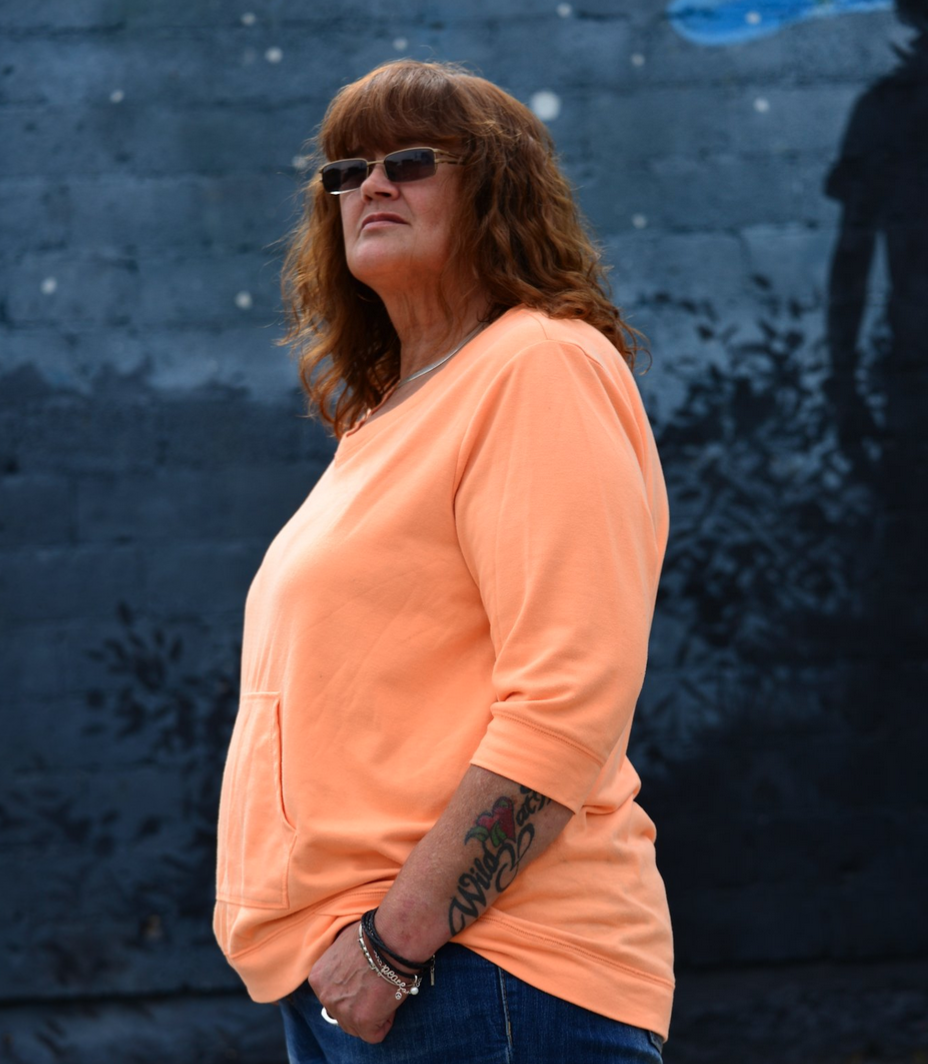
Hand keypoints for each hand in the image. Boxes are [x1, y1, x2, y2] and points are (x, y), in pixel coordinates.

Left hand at [307, 922, 403, 1042]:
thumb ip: (338, 965)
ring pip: (357, 1027)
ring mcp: (342, 1011)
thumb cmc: (373, 936)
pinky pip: (374, 1034)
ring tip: (385, 991)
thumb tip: (347, 970)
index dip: (354, 989)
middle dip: (361, 1005)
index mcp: (318, 978)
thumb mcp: (343, 946)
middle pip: (343, 1014)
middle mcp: (324, 996)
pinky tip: (391, 999)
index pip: (333, 997)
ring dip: (373, 1014)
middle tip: (377, 986)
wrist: (390, 938)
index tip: (367, 977)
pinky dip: (386, 1021)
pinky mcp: (362, 1021)